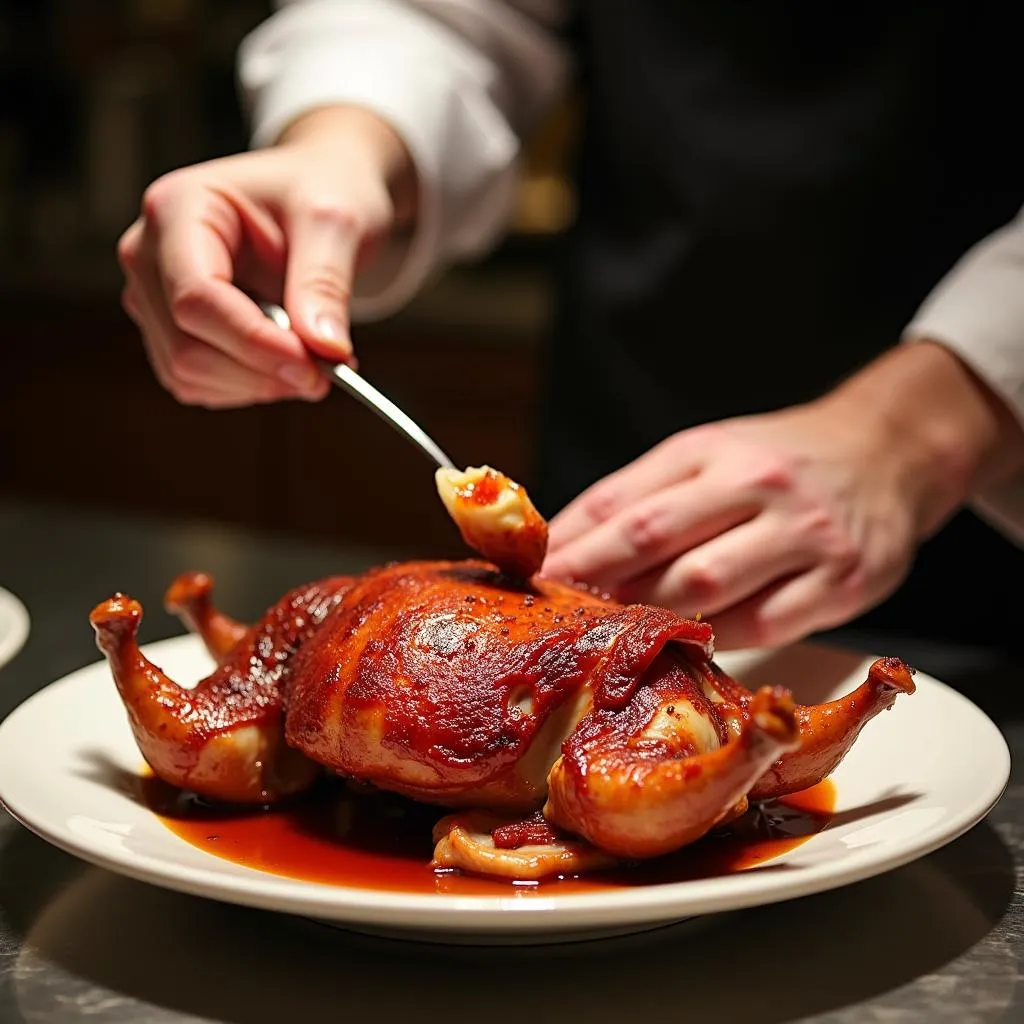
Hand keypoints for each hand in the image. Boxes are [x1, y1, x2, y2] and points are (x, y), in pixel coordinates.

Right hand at [117, 107, 415, 407]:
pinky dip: (250, 387)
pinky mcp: (168, 333)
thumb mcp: (334, 221)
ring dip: (259, 384)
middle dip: (262, 372)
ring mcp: (153, 297)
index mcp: (176, 208)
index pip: (196, 298)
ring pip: (189, 375)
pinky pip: (199, 385)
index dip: (255, 343)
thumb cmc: (318, 193)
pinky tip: (286, 360)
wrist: (310, 200)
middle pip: (187, 346)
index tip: (316, 367)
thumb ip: (326, 282)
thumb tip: (325, 350)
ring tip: (313, 358)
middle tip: (328, 371)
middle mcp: (149, 254)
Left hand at [543, 342, 1023, 648]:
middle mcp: (755, 483)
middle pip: (654, 539)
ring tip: (611, 637)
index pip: (621, 501)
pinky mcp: (842, 581)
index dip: (567, 544)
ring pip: (704, 585)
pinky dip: (718, 639)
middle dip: (593, 583)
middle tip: (554, 617)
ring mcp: (803, 533)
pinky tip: (690, 644)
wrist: (883, 453)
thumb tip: (561, 541)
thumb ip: (638, 497)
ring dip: (647, 616)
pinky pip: (765, 623)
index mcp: (708, 450)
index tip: (527, 577)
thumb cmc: (776, 460)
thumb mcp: (706, 455)